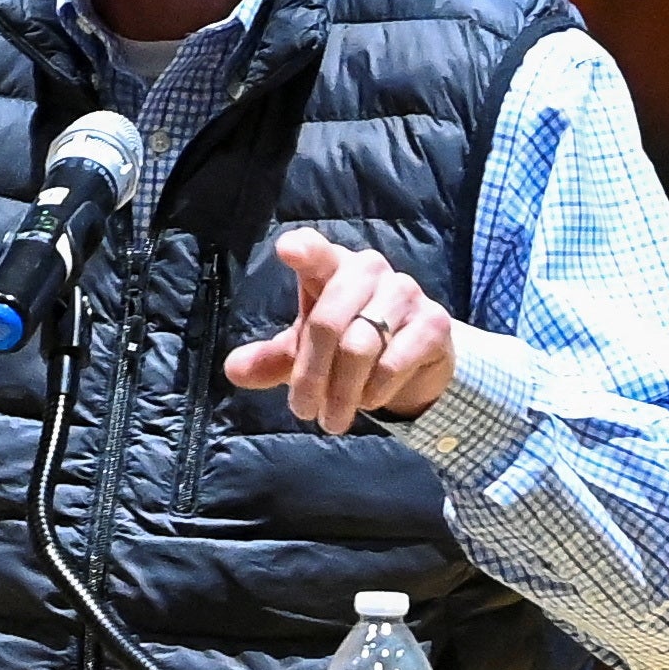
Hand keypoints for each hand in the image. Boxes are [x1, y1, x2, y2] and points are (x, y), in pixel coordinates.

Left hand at [223, 228, 463, 434]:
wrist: (415, 362)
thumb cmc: (348, 344)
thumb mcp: (305, 353)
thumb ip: (271, 360)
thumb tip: (234, 371)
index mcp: (332, 267)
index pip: (316, 251)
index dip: (304, 250)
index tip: (287, 251)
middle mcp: (369, 270)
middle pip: (328, 321)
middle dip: (311, 375)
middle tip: (303, 412)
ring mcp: (404, 292)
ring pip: (360, 347)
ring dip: (341, 392)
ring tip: (332, 419)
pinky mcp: (434, 321)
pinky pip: (393, 362)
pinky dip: (374, 391)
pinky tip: (369, 401)